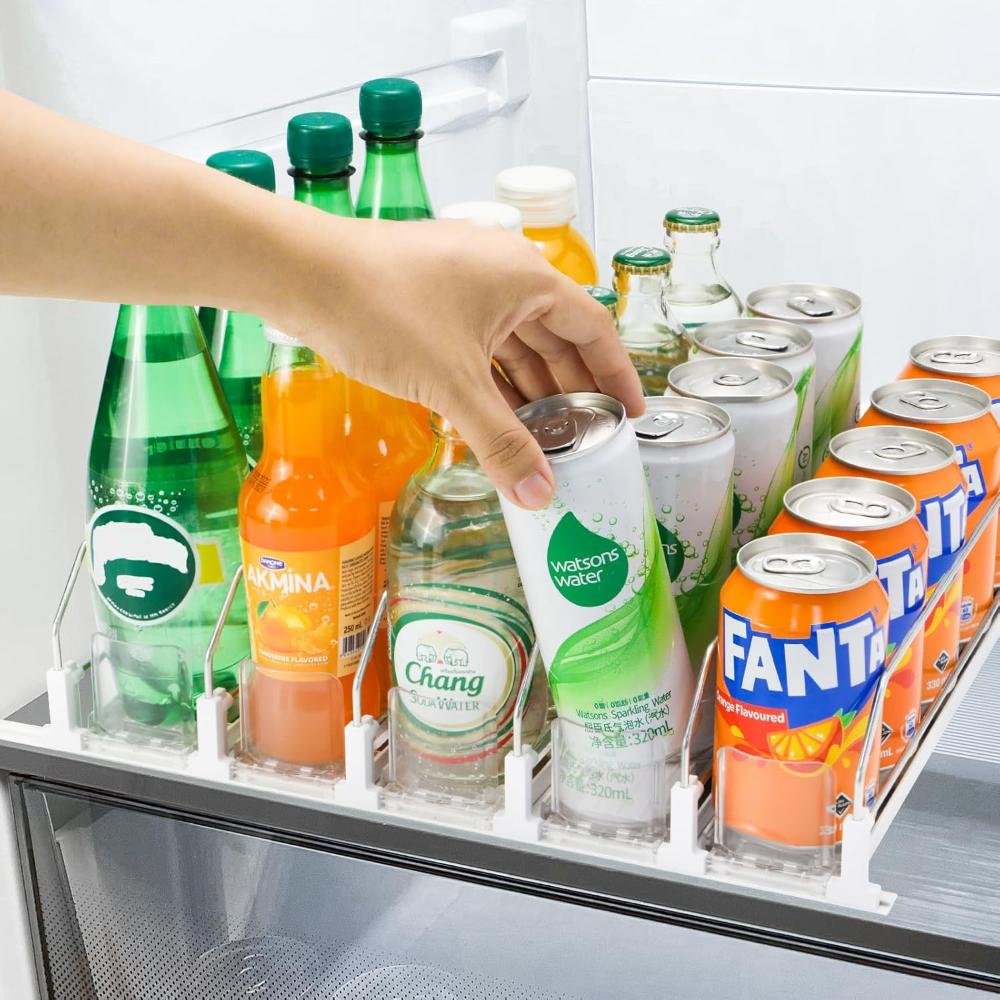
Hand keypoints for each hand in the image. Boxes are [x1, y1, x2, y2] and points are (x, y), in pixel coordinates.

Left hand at [273, 217, 644, 508]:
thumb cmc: (382, 310)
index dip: (616, 374)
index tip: (630, 413)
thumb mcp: (453, 384)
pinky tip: (496, 412)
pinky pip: (482, 340)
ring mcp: (467, 279)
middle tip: (587, 435)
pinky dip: (494, 376)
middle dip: (572, 388)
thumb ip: (501, 441)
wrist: (302, 274)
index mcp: (527, 278)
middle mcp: (504, 271)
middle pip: (557, 336)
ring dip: (531, 386)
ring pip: (516, 340)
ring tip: (546, 434)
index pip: (593, 329)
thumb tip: (539, 495)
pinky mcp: (434, 293)